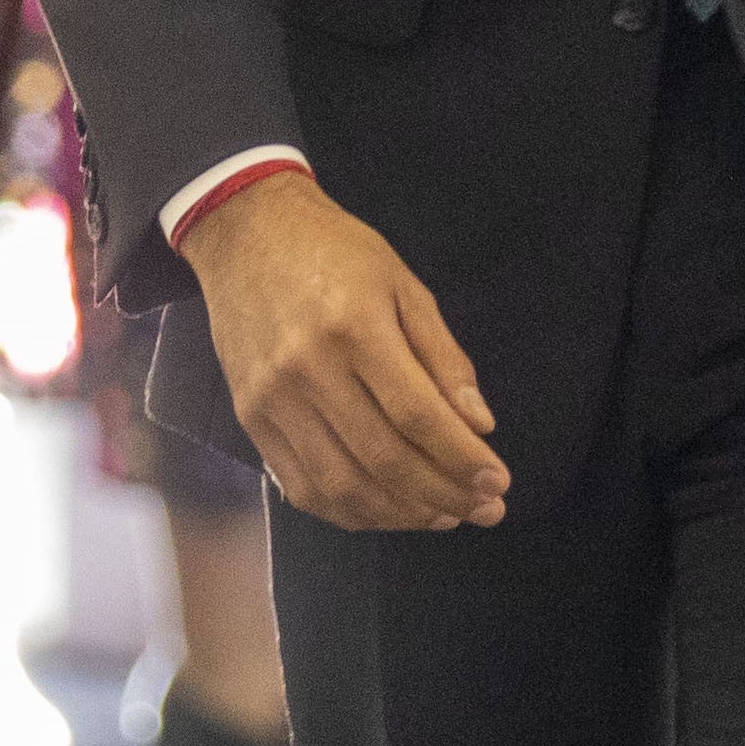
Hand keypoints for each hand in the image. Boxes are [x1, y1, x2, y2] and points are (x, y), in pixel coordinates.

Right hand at [178, 173, 508, 533]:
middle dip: (444, 494)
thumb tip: (479, 425)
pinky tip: (388, 510)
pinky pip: (302, 486)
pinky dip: (350, 511)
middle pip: (383, 458)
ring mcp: (272, 399)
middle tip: (485, 510)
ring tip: (443, 514)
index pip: (417, 414)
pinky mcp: (249, 418)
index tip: (498, 482)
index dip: (462, 458)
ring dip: (401, 513)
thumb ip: (443, 356)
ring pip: (343, 485)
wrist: (246, 231)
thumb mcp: (404, 284)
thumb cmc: (335, 252)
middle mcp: (308, 369)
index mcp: (354, 327)